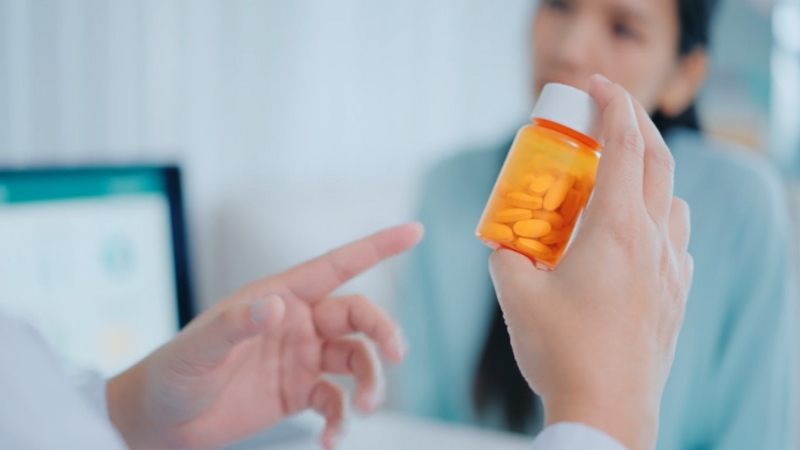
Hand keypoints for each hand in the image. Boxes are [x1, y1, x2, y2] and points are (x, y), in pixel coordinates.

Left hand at [107, 223, 423, 449]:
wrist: (162, 422)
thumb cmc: (173, 374)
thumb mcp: (199, 348)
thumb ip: (237, 325)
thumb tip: (276, 307)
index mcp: (279, 297)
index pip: (337, 265)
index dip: (377, 247)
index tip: (414, 232)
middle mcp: (298, 323)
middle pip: (358, 317)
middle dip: (384, 332)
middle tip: (397, 356)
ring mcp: (301, 359)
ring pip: (357, 361)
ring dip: (370, 384)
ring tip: (363, 411)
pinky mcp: (298, 393)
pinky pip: (336, 403)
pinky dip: (342, 421)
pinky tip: (331, 441)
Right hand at [489, 75, 692, 449]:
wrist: (606, 411)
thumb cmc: (560, 352)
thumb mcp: (514, 295)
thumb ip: (505, 255)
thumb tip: (503, 243)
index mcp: (614, 230)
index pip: (624, 144)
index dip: (611, 104)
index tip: (594, 85)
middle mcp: (652, 241)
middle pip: (658, 160)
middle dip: (633, 126)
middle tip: (604, 120)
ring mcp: (671, 270)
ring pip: (673, 202)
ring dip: (647, 178)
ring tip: (613, 188)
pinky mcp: (676, 296)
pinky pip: (676, 242)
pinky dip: (656, 222)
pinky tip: (629, 243)